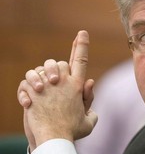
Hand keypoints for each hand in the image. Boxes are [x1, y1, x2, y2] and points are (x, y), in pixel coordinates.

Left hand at [18, 31, 97, 149]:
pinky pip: (29, 80)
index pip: (81, 59)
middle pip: (62, 62)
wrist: (53, 138)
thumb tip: (89, 83)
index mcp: (77, 85)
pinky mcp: (34, 91)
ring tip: (41, 90)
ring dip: (43, 75)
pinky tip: (30, 100)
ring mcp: (47, 85)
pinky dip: (28, 88)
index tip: (82, 32)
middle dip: (59, 68)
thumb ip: (90, 101)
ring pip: (44, 67)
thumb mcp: (89, 120)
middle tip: (56, 81)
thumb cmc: (72, 131)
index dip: (82, 44)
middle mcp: (63, 81)